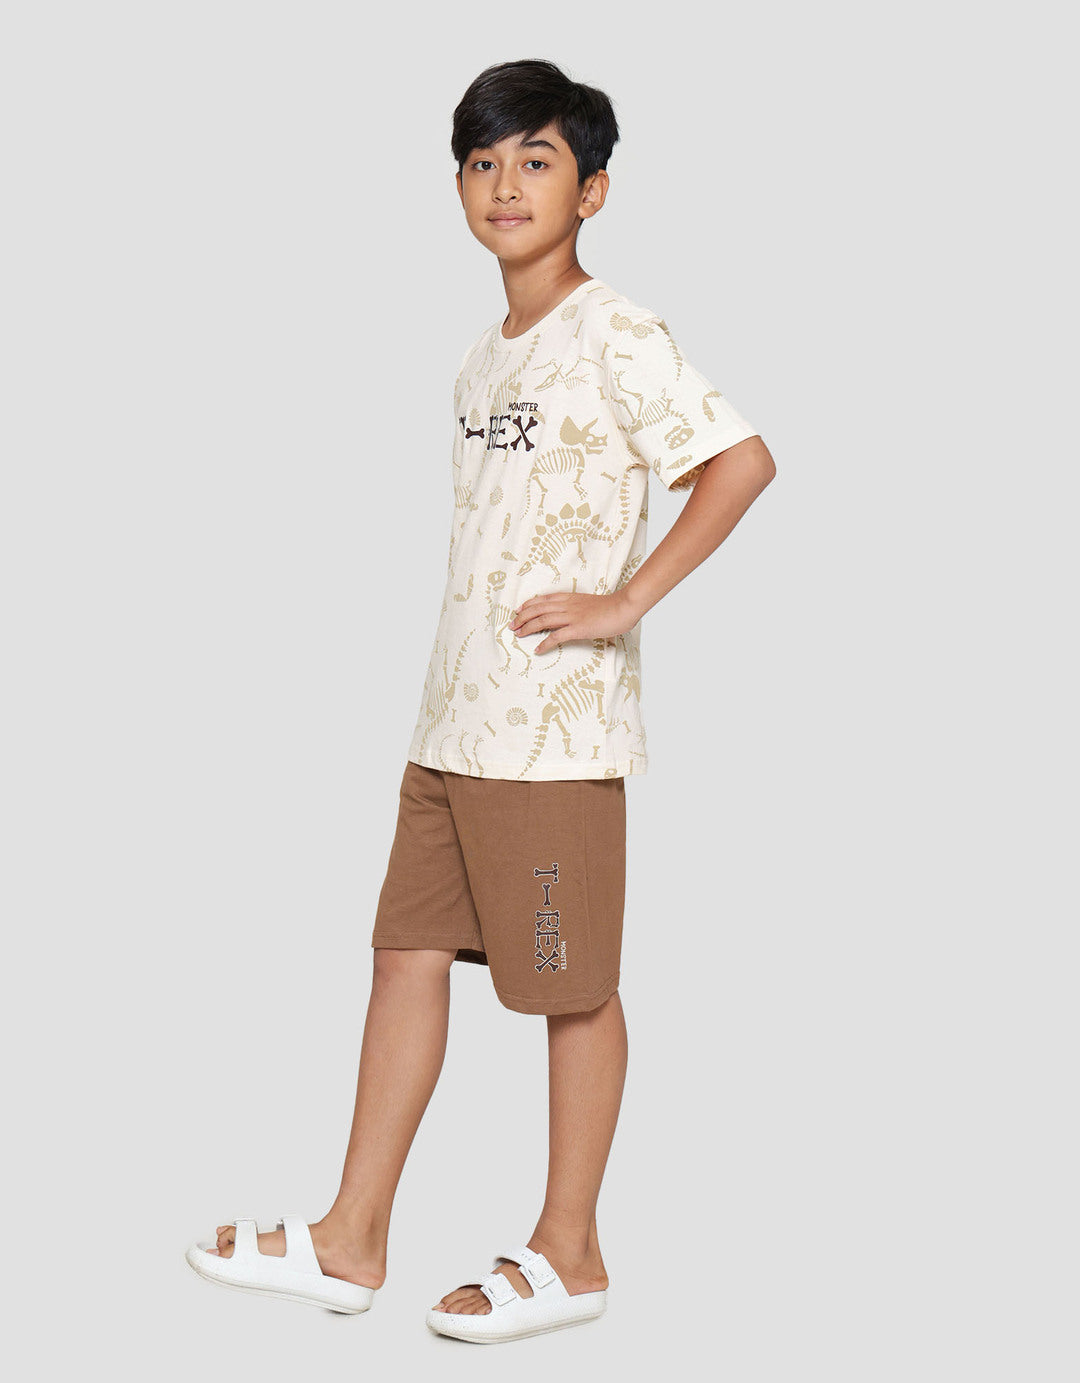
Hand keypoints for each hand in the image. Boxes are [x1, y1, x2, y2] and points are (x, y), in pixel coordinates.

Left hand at [508, 588, 640, 654]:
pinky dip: (545, 643)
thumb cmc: (612, 607)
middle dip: (522, 617)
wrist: (623, 606)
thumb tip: (574, 616)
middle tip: (512, 625)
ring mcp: (572, 617)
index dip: (528, 605)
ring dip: (528, 628)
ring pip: (543, 620)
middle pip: (538, 609)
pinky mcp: (578, 629)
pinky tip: (538, 650)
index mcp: (570, 597)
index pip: (544, 599)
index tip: (518, 610)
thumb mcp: (590, 603)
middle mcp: (568, 605)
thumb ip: (579, 608)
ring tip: (518, 635)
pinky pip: (556, 637)